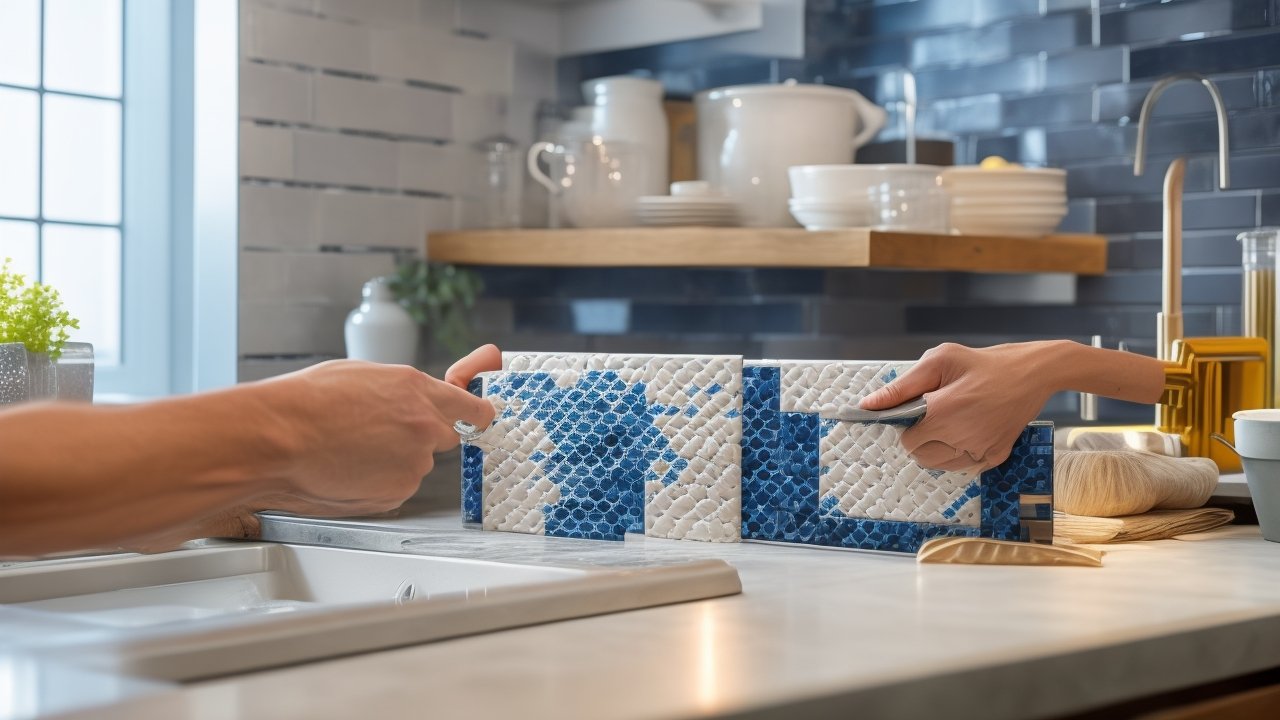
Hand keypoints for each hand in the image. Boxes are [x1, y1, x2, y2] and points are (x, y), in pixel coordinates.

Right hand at [253, 344, 500, 518]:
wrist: (275, 440)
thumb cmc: (304, 403)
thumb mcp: (359, 375)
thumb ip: (398, 388)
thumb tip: (408, 396)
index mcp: (416, 390)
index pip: (472, 406)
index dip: (475, 413)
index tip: (480, 416)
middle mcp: (424, 426)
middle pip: (444, 437)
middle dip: (421, 436)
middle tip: (380, 435)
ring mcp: (413, 463)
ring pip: (414, 464)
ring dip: (393, 461)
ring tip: (348, 451)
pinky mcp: (396, 492)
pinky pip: (395, 487)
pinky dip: (377, 482)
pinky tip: (346, 470)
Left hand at [859, 342, 1058, 471]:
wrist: (1033, 373)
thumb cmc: (983, 363)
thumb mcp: (939, 362)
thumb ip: (900, 387)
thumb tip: (868, 405)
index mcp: (943, 413)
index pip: (907, 441)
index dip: (907, 426)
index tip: (917, 411)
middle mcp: (962, 439)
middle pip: (920, 456)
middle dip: (921, 437)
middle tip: (937, 414)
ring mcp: (980, 451)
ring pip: (940, 465)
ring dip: (937, 448)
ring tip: (953, 421)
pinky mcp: (995, 457)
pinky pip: (963, 466)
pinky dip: (959, 453)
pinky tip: (969, 430)